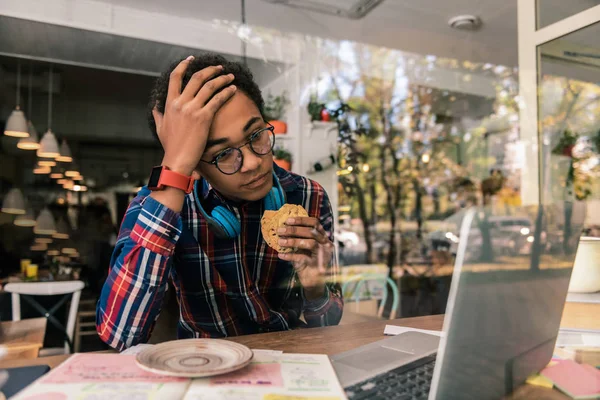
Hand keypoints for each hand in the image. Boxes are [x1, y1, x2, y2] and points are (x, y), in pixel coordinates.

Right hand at [152, 56, 236, 175]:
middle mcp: (180, 103)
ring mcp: (192, 109)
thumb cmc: (170, 146)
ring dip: (222, 78)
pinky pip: (218, 99)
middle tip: (219, 67)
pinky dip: (227, 92)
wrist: (177, 159)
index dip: (183, 65)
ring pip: (209, 86)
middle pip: (196, 78)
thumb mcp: (160, 127)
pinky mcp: (204, 117)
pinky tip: (233, 89)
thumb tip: (155, 106)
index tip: (192, 59)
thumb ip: (158, 114)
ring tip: (230, 76)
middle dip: (210, 70)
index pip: (175, 77)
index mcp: (169, 103)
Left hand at [277, 217, 333, 300]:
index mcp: (323, 237)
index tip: (288, 220)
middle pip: (311, 232)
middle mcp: (326, 244)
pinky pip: (303, 258)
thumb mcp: (303, 247)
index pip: (315, 223)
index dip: (302, 220)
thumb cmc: (306, 260)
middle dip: (294, 230)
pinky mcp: (317, 265)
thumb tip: (283, 226)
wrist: (312, 281)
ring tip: (280, 241)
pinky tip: (281, 255)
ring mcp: (323, 255)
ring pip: (310, 243)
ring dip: (292, 241)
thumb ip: (298, 237)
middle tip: (280, 230)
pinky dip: (290, 255)